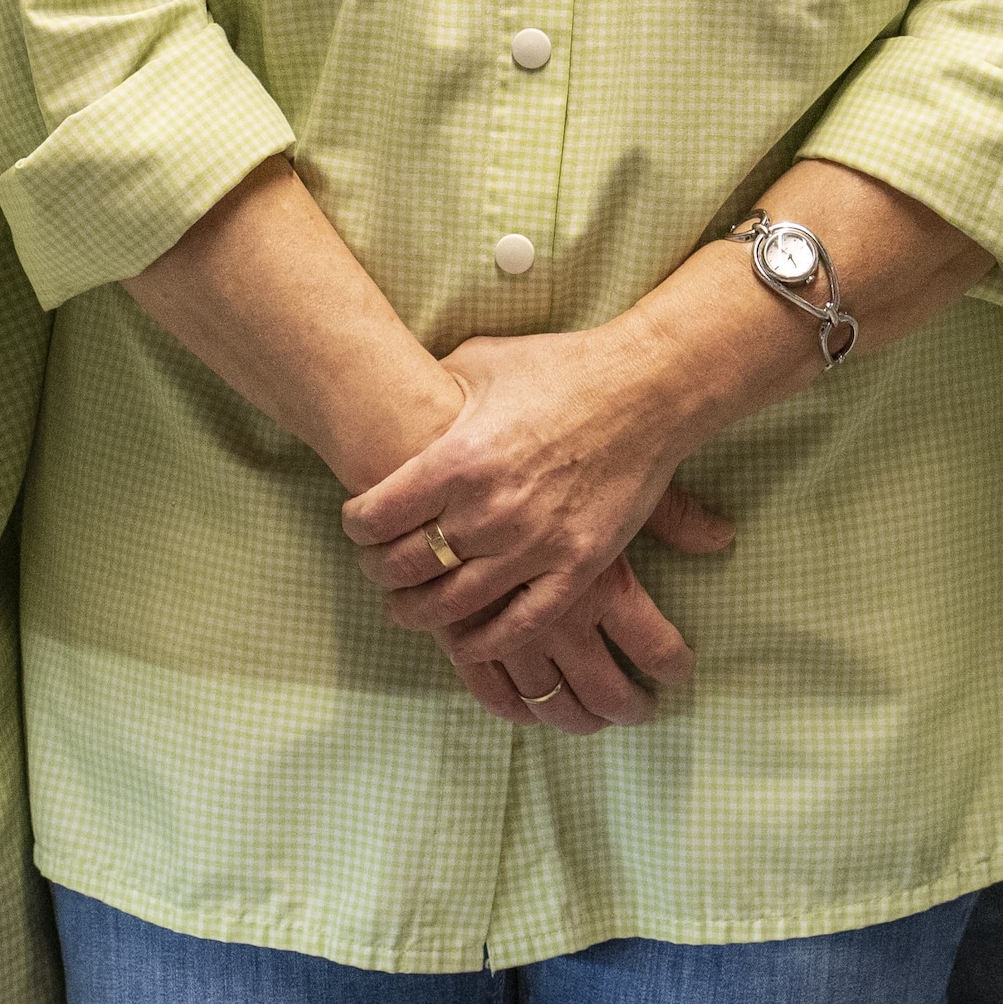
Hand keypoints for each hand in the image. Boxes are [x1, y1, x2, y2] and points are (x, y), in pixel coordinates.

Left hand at [339, 332, 735, 728]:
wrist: (646, 388)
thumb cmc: (561, 366)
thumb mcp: (481, 361)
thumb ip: (435, 387)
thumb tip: (401, 397)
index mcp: (457, 458)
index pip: (376, 516)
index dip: (356, 528)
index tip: (358, 527)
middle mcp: (489, 509)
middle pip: (405, 566)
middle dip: (378, 572)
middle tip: (376, 568)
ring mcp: (534, 544)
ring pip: (453, 604)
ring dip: (417, 613)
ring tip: (405, 607)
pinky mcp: (576, 566)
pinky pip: (519, 624)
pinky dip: (484, 643)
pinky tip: (463, 643)